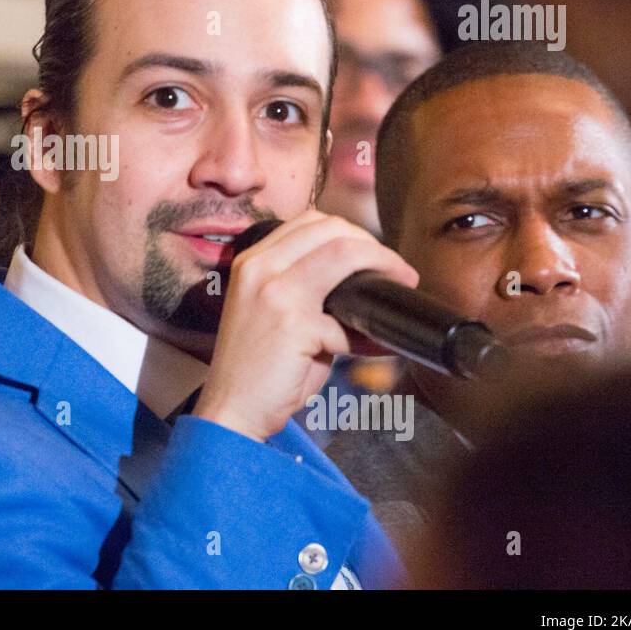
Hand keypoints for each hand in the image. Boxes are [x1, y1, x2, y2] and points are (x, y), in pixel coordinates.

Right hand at [193, 210, 419, 442]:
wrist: (232, 408)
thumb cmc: (256, 367)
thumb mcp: (274, 311)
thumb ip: (308, 289)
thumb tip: (362, 284)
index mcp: (252, 261)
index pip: (310, 221)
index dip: (350, 232)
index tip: (373, 254)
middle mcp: (260, 268)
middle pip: (331, 228)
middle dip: (374, 245)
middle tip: (395, 271)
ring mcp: (275, 292)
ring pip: (344, 252)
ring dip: (382, 265)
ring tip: (398, 285)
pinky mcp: (294, 324)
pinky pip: (348, 321)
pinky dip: (366, 336)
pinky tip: (373, 348)